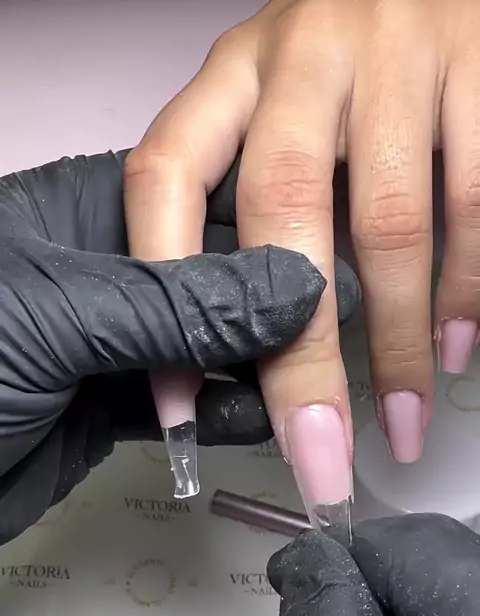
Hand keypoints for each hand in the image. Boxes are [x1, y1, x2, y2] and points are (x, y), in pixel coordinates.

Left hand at [0, 149, 358, 543]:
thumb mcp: (66, 314)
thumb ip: (183, 303)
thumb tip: (292, 287)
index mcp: (95, 213)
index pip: (216, 207)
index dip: (284, 238)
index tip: (341, 274)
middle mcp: (113, 273)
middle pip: (223, 285)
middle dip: (279, 316)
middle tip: (336, 348)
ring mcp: (114, 344)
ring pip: (212, 353)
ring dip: (261, 375)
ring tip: (315, 394)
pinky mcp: (109, 407)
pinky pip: (187, 408)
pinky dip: (225, 419)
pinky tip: (262, 423)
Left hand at [125, 0, 479, 513]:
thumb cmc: (343, 67)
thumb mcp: (273, 113)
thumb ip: (250, 204)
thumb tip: (241, 346)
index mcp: (233, 73)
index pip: (165, 176)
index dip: (164, 293)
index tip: (180, 402)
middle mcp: (305, 55)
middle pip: (283, 214)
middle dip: (299, 354)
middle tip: (316, 449)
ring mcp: (398, 53)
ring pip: (389, 218)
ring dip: (397, 339)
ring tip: (401, 419)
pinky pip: (474, 194)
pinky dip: (468, 285)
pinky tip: (457, 343)